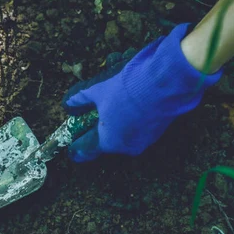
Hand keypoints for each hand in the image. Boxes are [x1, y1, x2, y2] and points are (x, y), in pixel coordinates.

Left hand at [62, 24, 221, 161]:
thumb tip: (68, 105)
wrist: (166, 83)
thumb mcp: (97, 91)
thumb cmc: (126, 89)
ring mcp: (145, 138)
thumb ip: (80, 100)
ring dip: (117, 112)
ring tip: (114, 89)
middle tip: (93, 110)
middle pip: (106, 137)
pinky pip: (138, 122)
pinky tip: (131, 91)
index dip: (76, 147)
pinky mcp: (158, 128)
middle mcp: (128, 146)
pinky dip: (132, 110)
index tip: (71, 149)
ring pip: (123, 127)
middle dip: (99, 122)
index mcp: (109, 142)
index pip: (87, 150)